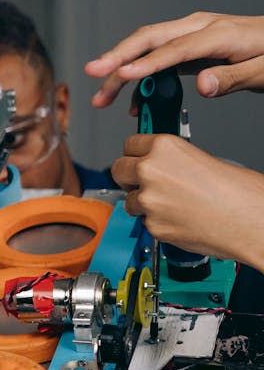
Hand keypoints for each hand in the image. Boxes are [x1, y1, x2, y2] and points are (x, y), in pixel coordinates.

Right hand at [85, 12, 263, 108]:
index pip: (173, 48)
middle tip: (92, 73)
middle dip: (116, 57)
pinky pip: (157, 58)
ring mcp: (192, 35)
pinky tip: (135, 100)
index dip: (144, 64)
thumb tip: (201, 86)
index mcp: (218, 33)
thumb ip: (232, 78)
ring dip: (121, 71)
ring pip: (147, 48)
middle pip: (147, 39)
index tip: (120, 76)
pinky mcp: (190, 46)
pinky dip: (141, 77)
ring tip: (103, 98)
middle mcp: (200, 28)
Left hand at [113, 134, 263, 267]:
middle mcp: (150, 171)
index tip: (138, 158)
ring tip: (172, 205)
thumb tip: (162, 166)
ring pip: (129, 199)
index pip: (130, 144)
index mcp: (165, 148)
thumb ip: (174, 161)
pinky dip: (157, 222)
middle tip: (143, 182)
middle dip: (129, 176)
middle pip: (118, 169)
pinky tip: (179, 220)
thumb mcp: (204, 159)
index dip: (136, 153)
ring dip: (143, 202)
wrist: (253, 223)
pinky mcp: (152, 226)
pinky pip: (145, 222)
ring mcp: (149, 200)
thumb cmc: (242, 194)